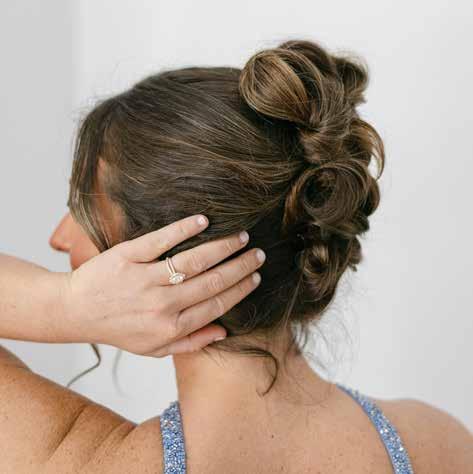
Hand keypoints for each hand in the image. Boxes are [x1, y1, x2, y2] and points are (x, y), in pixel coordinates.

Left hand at [61, 215, 264, 356]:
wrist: (76, 311)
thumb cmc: (118, 329)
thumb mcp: (153, 348)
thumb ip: (190, 342)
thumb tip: (224, 333)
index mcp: (171, 326)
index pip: (216, 304)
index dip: (240, 289)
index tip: (256, 276)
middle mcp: (161, 304)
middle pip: (211, 281)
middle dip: (240, 266)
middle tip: (257, 253)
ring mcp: (145, 279)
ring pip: (193, 261)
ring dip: (222, 247)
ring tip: (240, 237)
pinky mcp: (128, 256)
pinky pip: (161, 240)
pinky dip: (184, 229)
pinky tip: (204, 220)